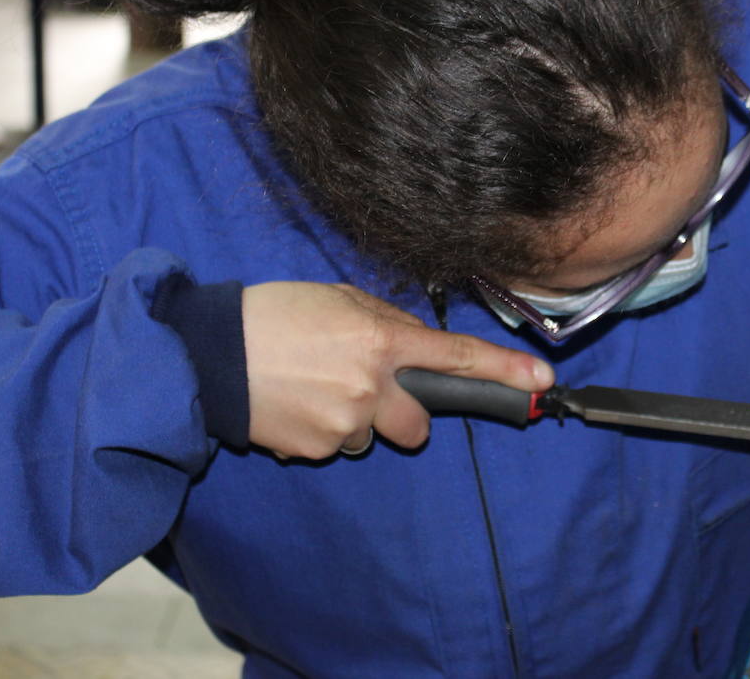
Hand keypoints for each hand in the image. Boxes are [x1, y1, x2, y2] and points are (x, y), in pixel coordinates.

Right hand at [240, 282, 552, 458]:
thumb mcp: (336, 299)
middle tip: (365, 387)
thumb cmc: (273, 315)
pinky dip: (322, 429)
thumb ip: (386, 323)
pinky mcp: (314, 450)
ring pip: (372, 436)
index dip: (503, 372)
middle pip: (417, 426)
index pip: (453, 358)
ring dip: (355, 419)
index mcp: (379, 340)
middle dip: (402, 414)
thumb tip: (415, 346)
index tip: (541, 383)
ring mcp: (342, 425)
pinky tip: (294, 402)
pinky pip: (335, 446)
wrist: (209, 355)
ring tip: (312, 386)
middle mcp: (369, 387)